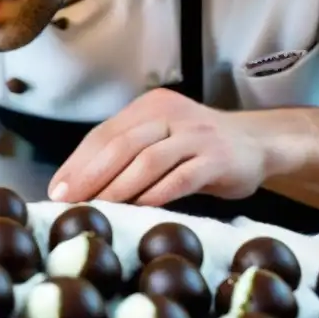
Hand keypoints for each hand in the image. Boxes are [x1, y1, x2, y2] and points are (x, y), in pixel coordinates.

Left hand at [47, 88, 268, 205]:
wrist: (260, 143)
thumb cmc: (199, 149)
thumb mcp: (160, 140)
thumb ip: (127, 154)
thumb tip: (77, 185)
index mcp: (149, 107)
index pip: (104, 134)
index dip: (78, 162)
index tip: (58, 189)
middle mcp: (170, 114)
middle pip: (120, 145)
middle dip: (90, 175)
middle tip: (70, 201)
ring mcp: (195, 134)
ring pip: (147, 160)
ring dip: (118, 187)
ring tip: (99, 209)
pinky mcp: (217, 158)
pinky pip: (180, 177)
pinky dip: (156, 194)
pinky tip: (139, 210)